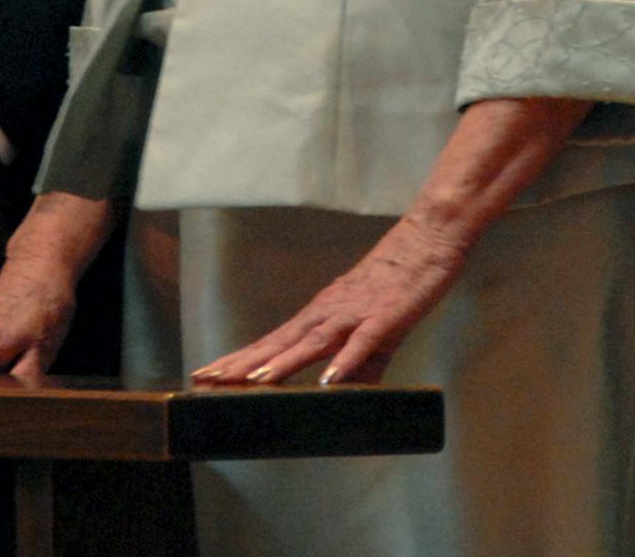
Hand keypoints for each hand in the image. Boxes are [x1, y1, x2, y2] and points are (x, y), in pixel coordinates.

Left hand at [190, 211, 472, 387]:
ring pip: (313, 341)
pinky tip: (330, 382)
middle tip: (205, 379)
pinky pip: (363, 342)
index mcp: (322, 316)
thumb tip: (345, 396)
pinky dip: (346, 361)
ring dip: (284, 362)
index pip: (273, 342)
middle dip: (243, 363)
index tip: (206, 374)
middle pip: (280, 342)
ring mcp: (355, 313)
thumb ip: (360, 367)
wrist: (428, 237)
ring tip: (255, 382)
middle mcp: (329, 313)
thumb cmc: (399, 283)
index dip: (240, 360)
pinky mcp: (385, 316)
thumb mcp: (375, 332)